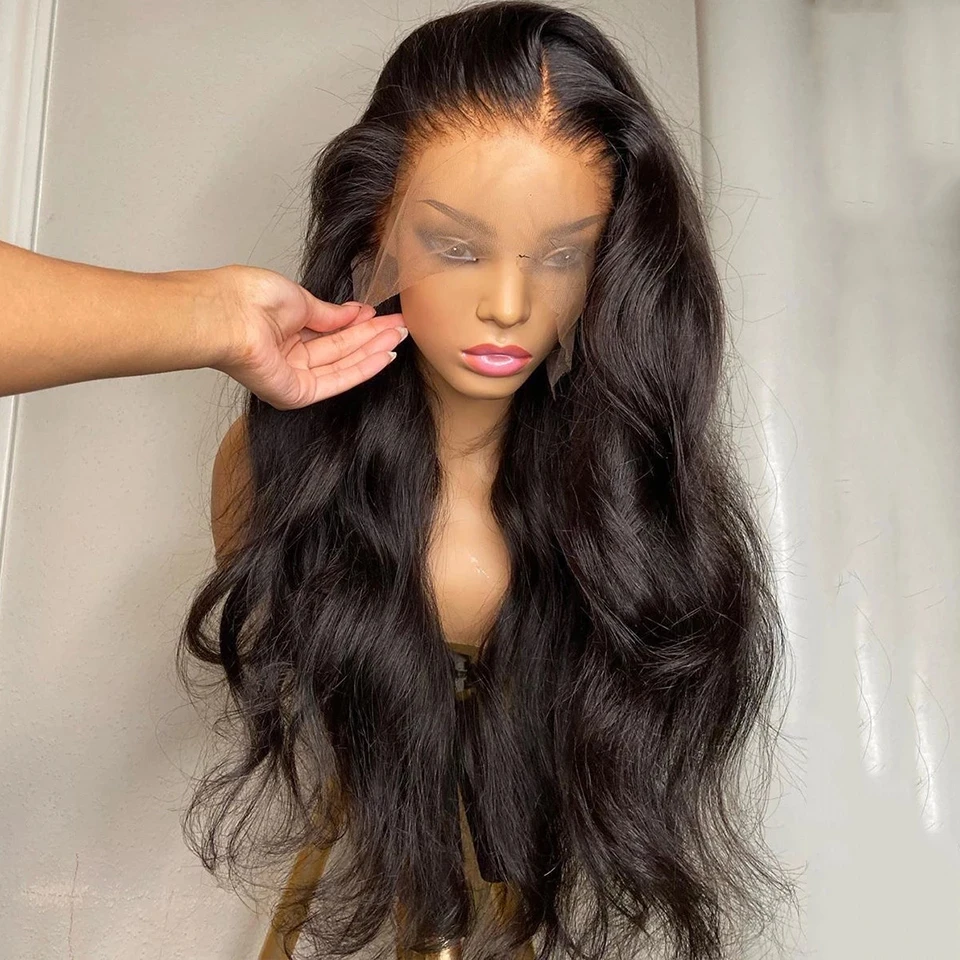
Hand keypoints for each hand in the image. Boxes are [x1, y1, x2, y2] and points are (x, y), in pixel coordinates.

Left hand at [213, 264, 406, 409]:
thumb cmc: (248, 298)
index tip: (382, 314)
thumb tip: (356, 313)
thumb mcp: (299, 299)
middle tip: (402, 326)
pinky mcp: (297, 393)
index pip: (330, 329)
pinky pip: (337, 380)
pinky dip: (363, 368)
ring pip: (343, 363)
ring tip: (400, 336)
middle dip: (373, 335)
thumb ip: (329, 313)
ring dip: (373, 350)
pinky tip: (384, 355)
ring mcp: (294, 375)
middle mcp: (290, 354)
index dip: (358, 322)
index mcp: (285, 328)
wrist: (226, 315)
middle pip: (341, 348)